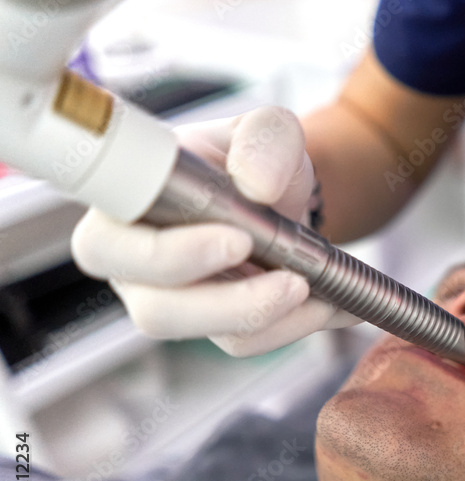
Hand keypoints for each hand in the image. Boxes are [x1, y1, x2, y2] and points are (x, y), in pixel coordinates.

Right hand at [71, 106, 359, 356]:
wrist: (281, 194)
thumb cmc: (250, 159)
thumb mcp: (264, 131)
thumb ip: (264, 139)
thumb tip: (258, 184)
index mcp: (123, 210)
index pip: (105, 246)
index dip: (162, 254)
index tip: (237, 239)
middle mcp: (136, 266)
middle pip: (158, 310)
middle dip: (231, 303)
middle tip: (293, 280)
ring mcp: (178, 303)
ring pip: (213, 335)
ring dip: (275, 318)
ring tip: (320, 291)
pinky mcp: (219, 327)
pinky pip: (251, 340)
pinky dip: (298, 324)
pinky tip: (334, 303)